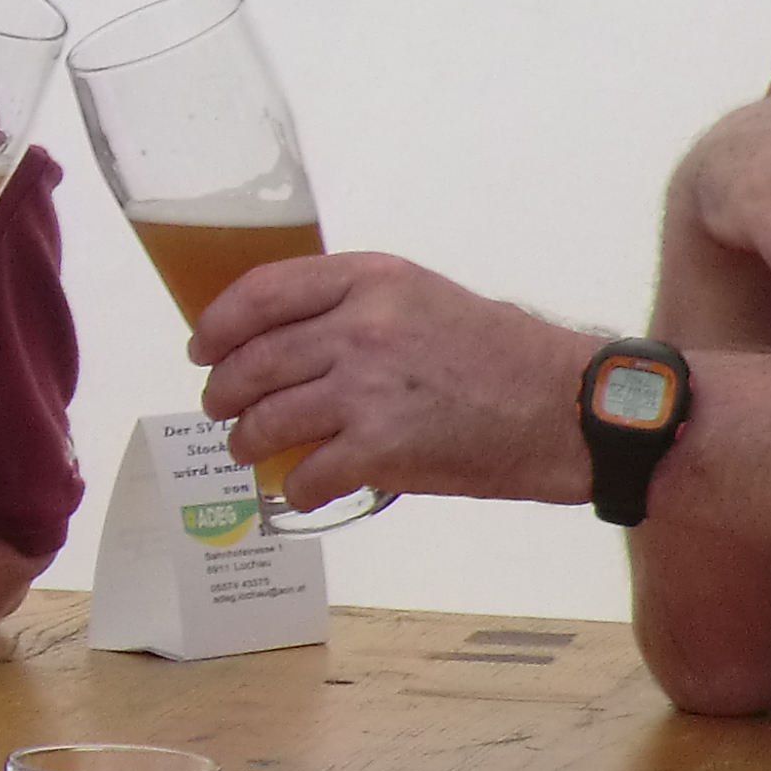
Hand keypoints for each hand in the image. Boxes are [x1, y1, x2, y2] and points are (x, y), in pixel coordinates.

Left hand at [194, 253, 596, 515]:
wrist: (567, 408)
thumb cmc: (503, 354)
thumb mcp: (424, 299)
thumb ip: (357, 308)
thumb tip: (288, 337)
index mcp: (370, 280)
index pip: (262, 293)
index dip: (218, 324)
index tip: (202, 347)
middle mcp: (359, 327)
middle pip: (252, 362)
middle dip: (221, 392)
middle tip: (219, 408)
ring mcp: (365, 390)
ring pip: (266, 421)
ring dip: (246, 443)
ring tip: (248, 450)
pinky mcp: (380, 450)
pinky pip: (305, 475)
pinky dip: (294, 488)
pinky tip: (302, 490)